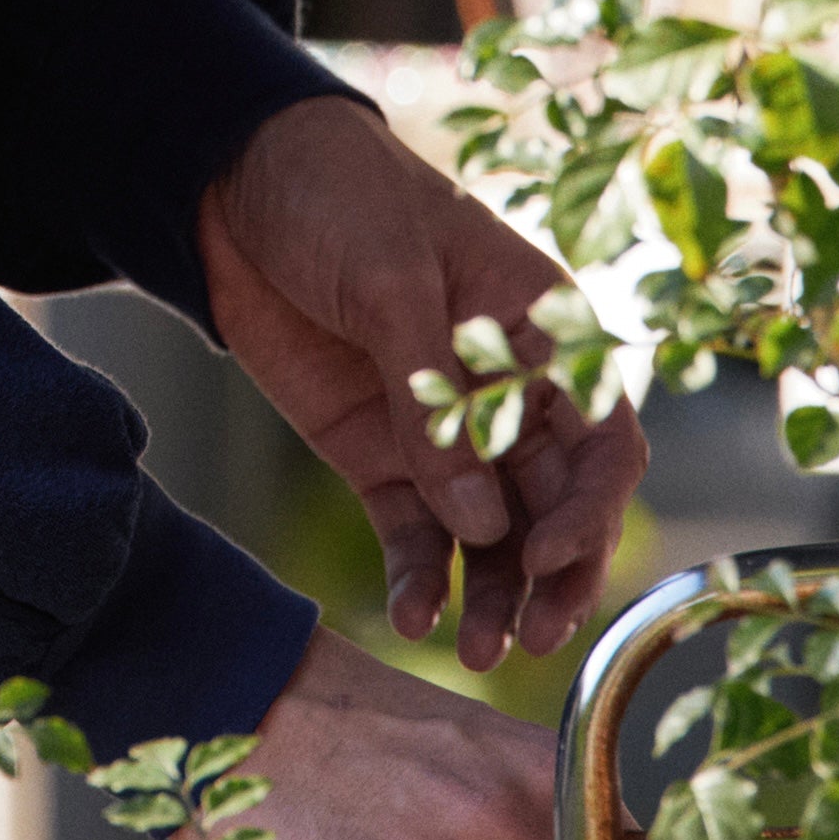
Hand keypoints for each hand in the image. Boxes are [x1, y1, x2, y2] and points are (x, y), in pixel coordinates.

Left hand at [202, 95, 647, 667]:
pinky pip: (417, 532)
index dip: (591, 508)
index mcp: (543, 332)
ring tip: (478, 655)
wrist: (235, 184)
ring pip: (493, 535)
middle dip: (553, 578)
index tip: (552, 558)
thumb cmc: (339, 197)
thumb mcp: (388, 280)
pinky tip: (417, 618)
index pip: (603, 438)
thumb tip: (484, 526)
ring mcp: (446, 432)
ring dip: (496, 596)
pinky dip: (425, 578)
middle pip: (556, 505)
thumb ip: (432, 398)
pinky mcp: (381, 456)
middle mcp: (510, 393)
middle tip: (531, 641)